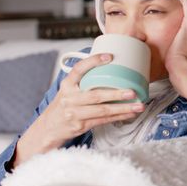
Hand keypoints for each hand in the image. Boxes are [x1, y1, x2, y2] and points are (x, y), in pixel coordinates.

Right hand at [14, 53, 145, 166]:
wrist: (48, 129)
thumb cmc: (64, 106)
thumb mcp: (68, 90)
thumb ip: (83, 80)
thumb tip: (109, 66)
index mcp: (67, 85)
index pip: (79, 69)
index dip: (93, 61)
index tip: (109, 56)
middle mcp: (69, 98)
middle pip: (96, 95)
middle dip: (116, 94)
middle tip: (132, 91)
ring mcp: (74, 113)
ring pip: (102, 111)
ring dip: (123, 108)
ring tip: (138, 105)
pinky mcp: (80, 125)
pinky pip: (103, 121)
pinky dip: (119, 117)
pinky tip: (130, 114)